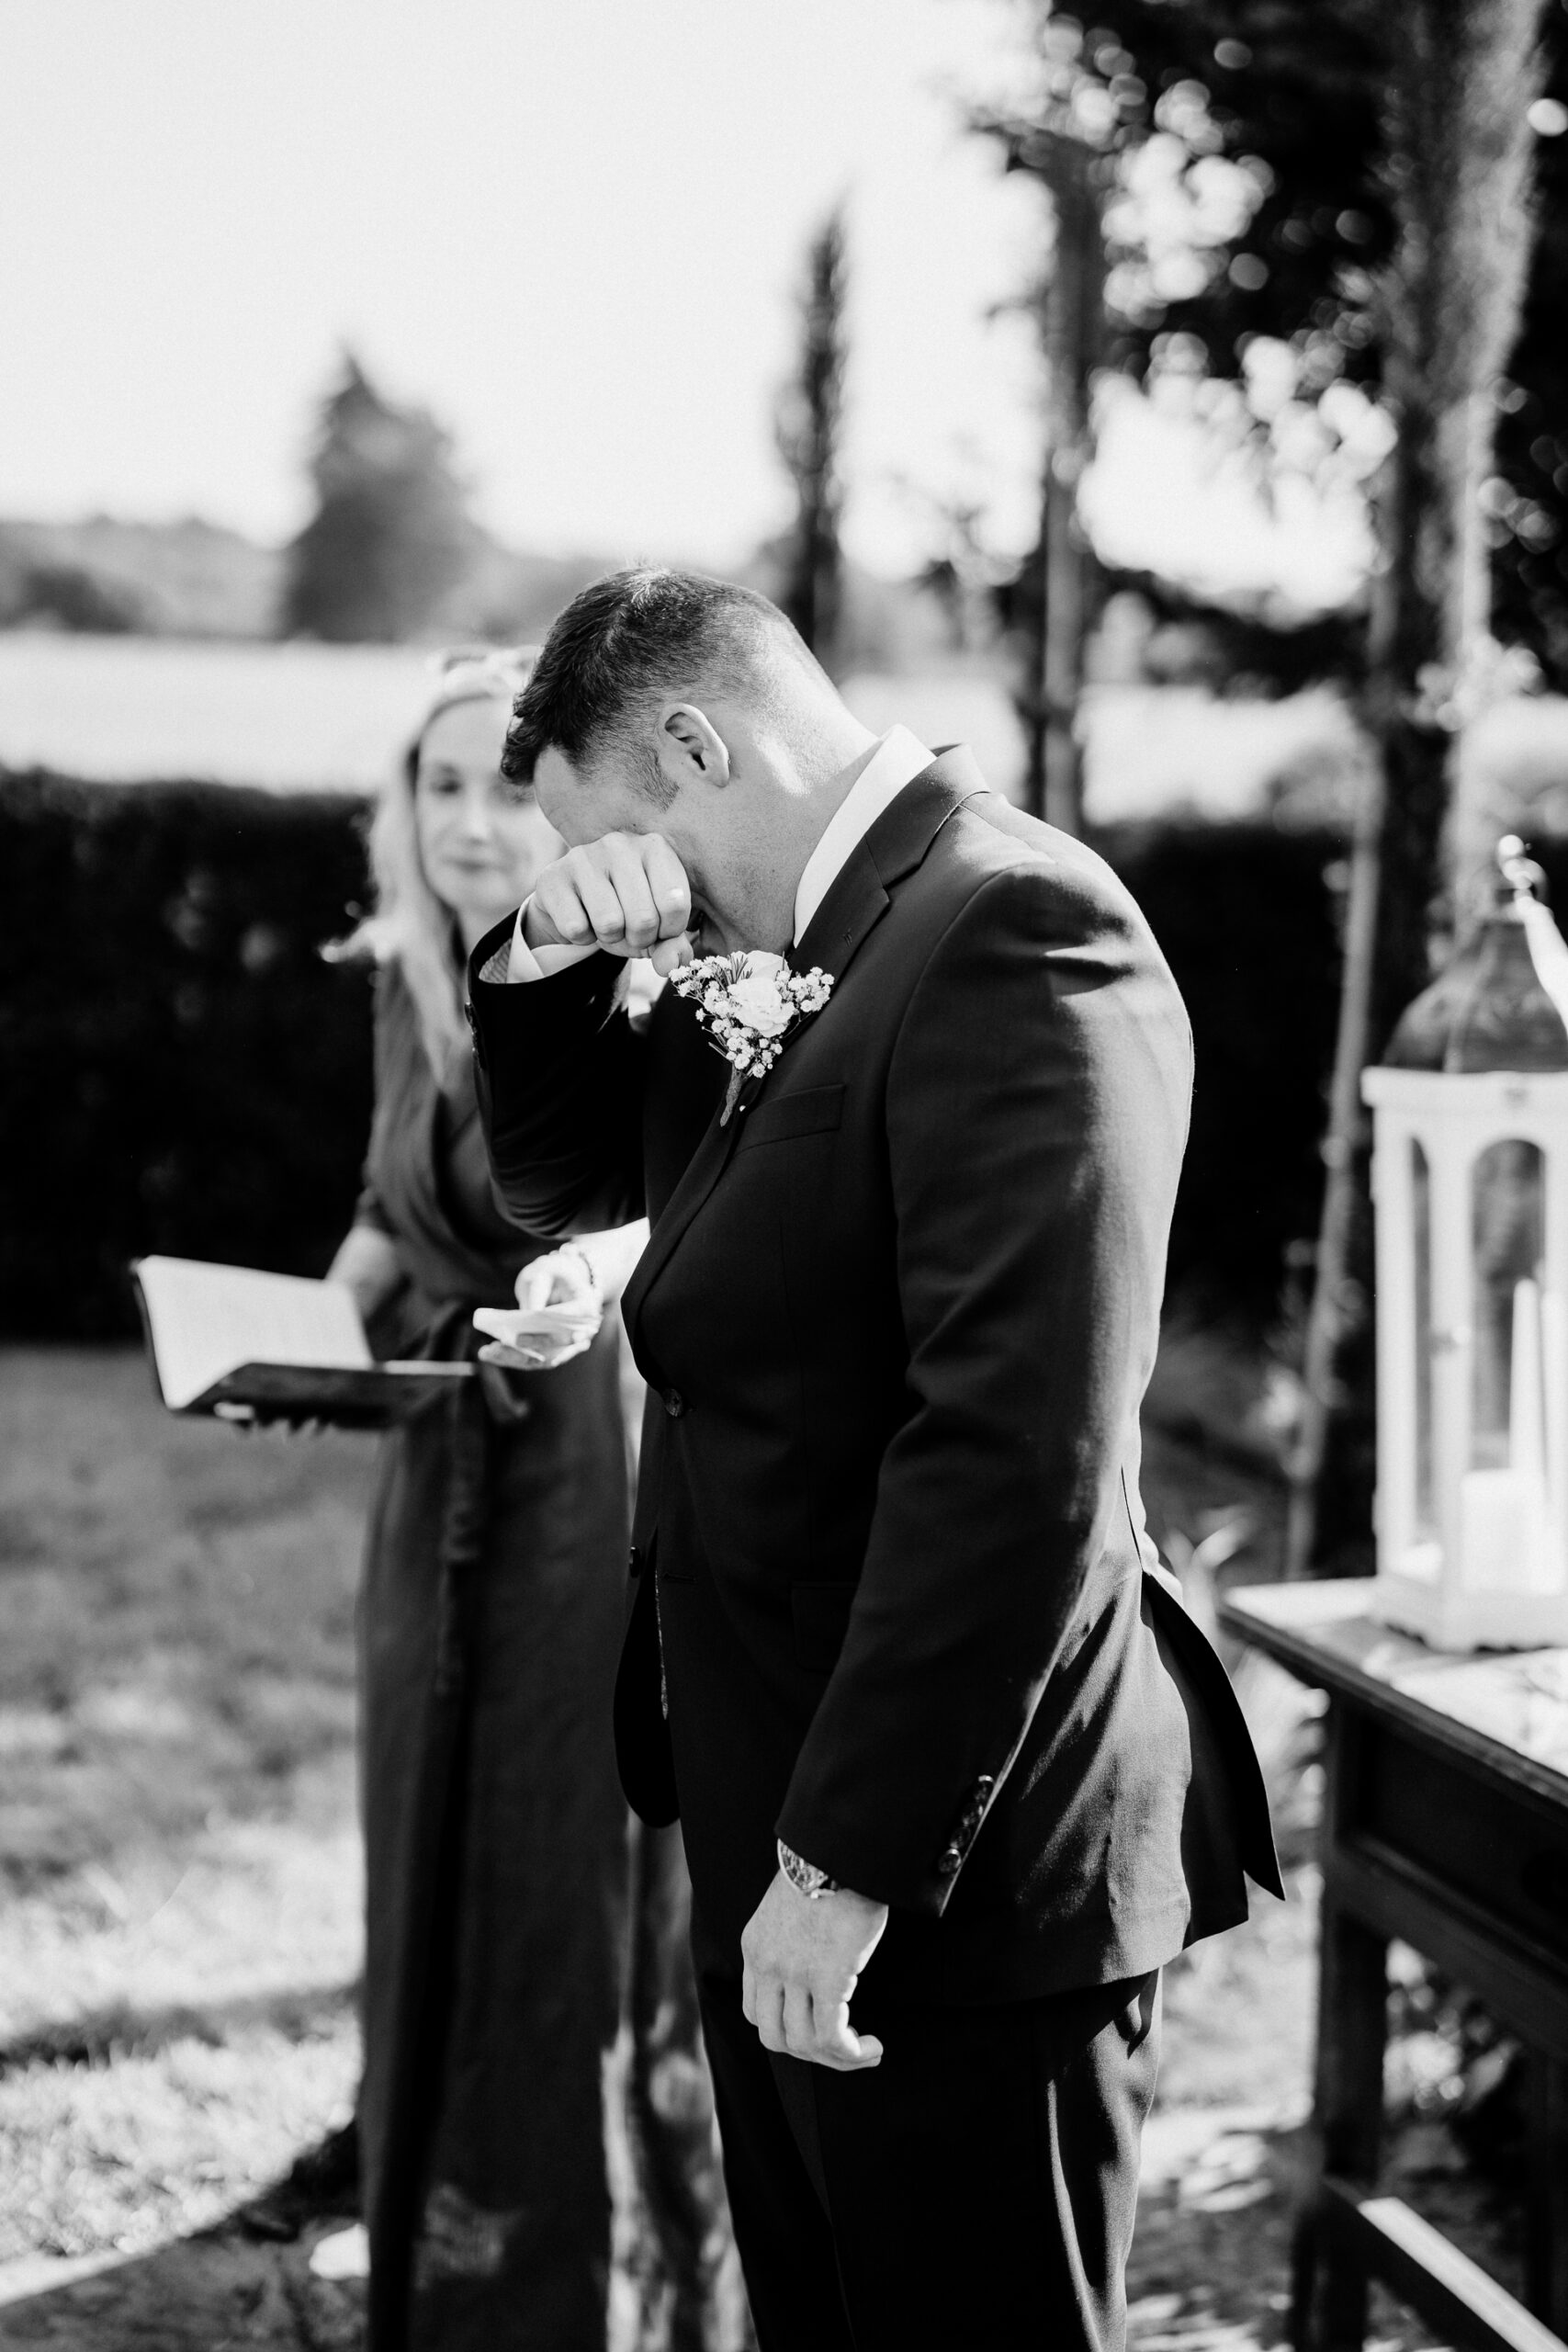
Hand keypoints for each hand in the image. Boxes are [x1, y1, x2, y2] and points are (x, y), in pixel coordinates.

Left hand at [474, 1246, 603, 1371]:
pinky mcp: (554, 1353)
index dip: (546, 1327)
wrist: (562, 1281)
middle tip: (502, 1343)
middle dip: (528, 1345)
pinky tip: (490, 1353)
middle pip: (555, 1345)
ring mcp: (570, 1346)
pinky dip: (512, 1358)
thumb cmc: (552, 1275)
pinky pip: (534, 1360)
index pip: (567, 1320)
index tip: (523, 1330)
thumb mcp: (543, 1273)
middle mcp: (582, 1331)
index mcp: (586, 1306)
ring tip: (487, 1352)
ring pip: (543, 1359)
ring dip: (515, 1357)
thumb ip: (536, 1292)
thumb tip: (524, 1318)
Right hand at [526, 833, 695, 975]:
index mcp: (656, 849)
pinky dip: (581, 937)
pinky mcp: (552, 877)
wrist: (575, 904)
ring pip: (609, 923)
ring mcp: (583, 857)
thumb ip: (674, 948)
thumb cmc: (626, 910)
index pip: (675, 905)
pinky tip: (581, 918)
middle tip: (628, 927)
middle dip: (638, 939)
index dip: (668, 931)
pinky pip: (575, 928)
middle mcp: (620, 845)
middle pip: (643, 919)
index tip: (658, 925)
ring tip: (605, 922)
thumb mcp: (658, 928)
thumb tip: (671, 965)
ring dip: (609, 938)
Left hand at [740, 1869, 888, 2070]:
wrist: (841, 1849)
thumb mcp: (791, 1907)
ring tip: (866, 2050)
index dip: (785, 2030)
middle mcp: (766, 1965)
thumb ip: (792, 1938)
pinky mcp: (826, 1978)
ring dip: (837, 2058)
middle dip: (809, 2053)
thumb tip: (815, 1962)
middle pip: (774, 2037)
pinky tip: (871, 2047)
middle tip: (842, 2048)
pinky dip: (851, 2053)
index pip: (754, 2011)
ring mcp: (793, 1974)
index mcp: (754, 1947)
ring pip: (803, 2044)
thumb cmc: (828, 1870)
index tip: (816, 2027)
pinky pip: (831, 2037)